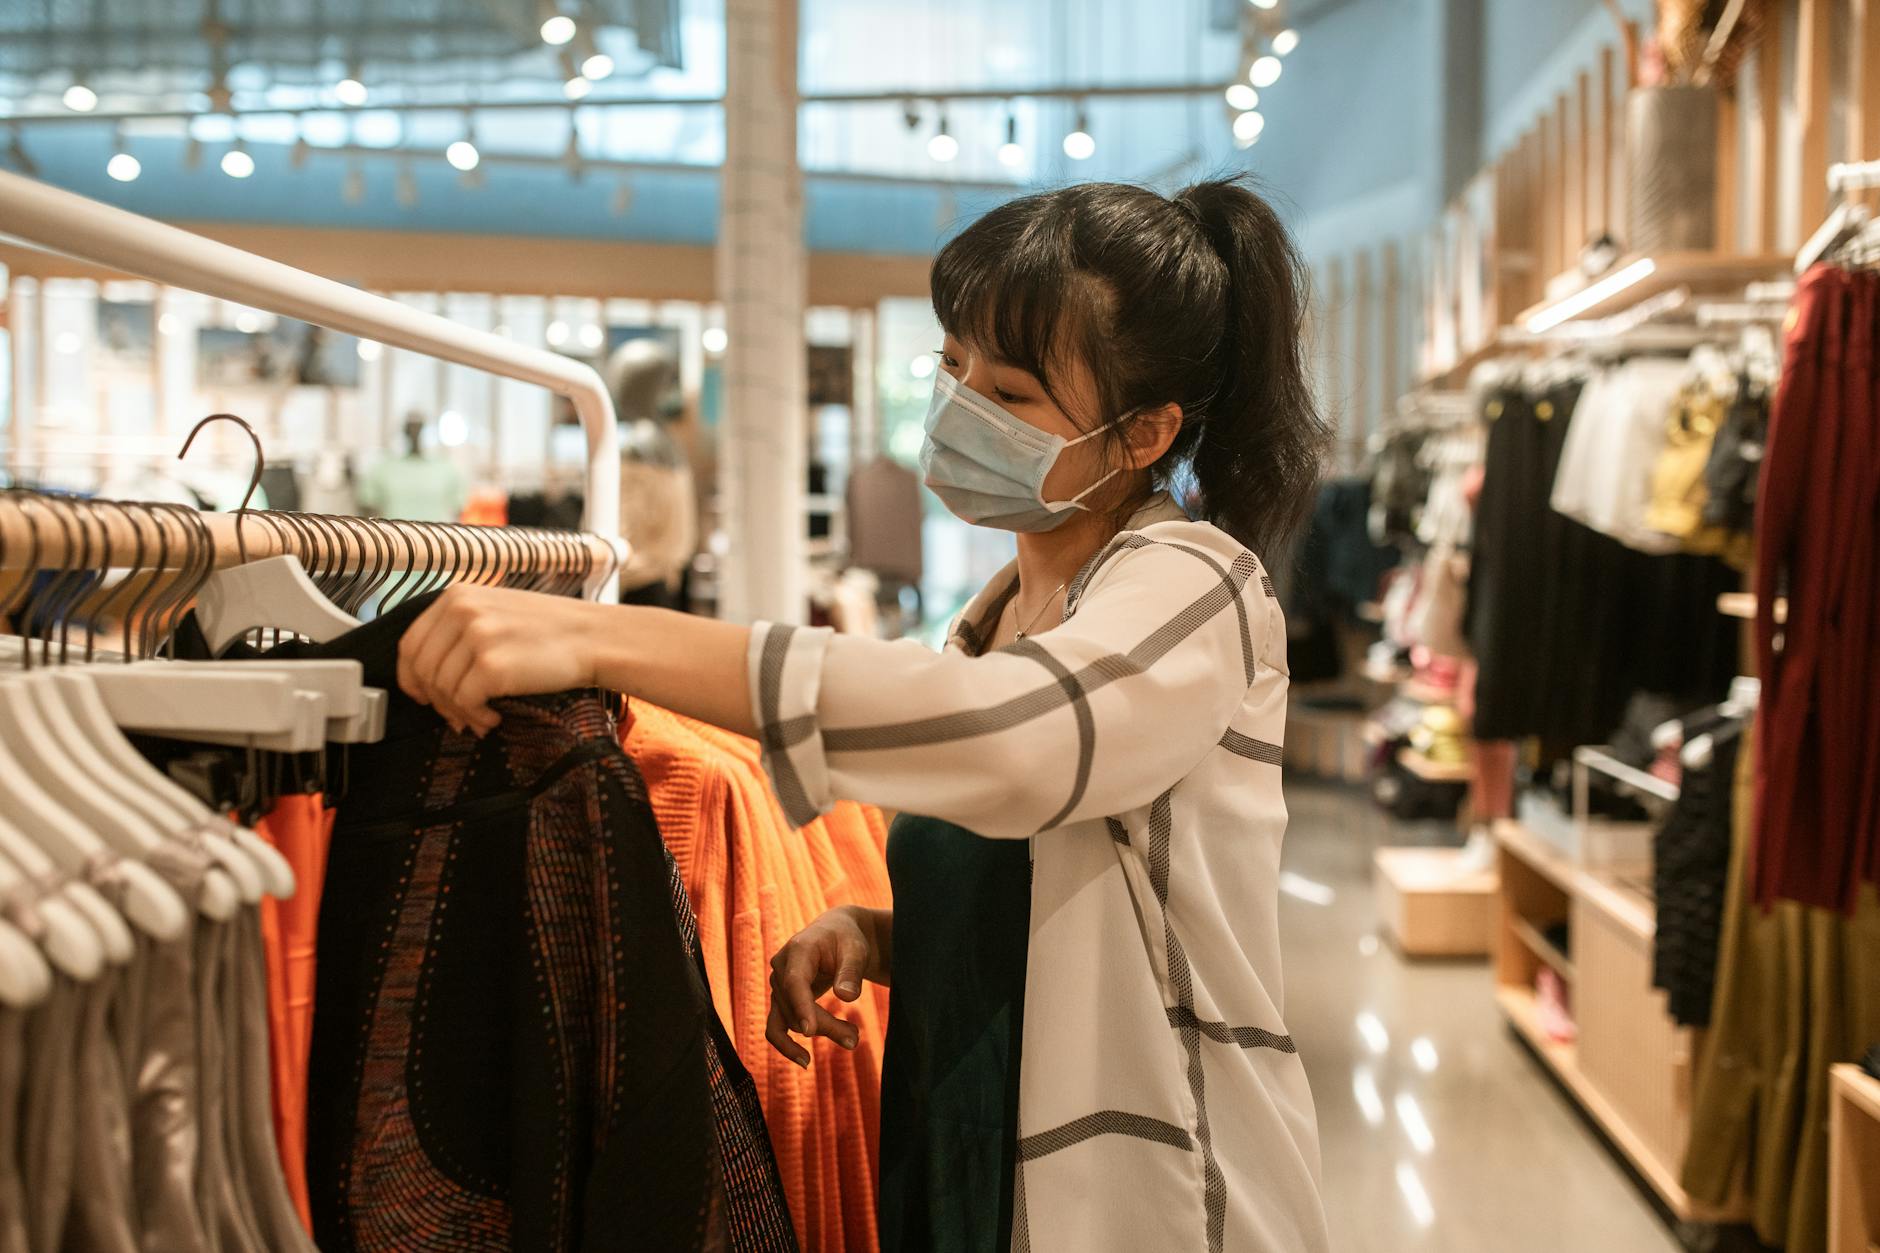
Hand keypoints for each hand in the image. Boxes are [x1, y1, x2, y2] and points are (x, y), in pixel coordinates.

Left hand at [397, 584, 602, 734]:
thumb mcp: (497, 612)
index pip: (411, 643)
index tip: (422, 695)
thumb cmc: (552, 631)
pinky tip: (494, 718)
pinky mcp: (491, 665)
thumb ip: (460, 630)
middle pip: (422, 669)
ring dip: (459, 712)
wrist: (595, 638)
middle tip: (457, 717)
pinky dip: (475, 717)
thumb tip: (427, 674)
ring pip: (441, 689)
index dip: (410, 677)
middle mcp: (461, 611)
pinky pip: (464, 702)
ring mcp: (476, 637)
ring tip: (482, 718)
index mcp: (458, 596)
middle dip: (436, 701)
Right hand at [766, 906, 878, 1068]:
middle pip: (796, 1006)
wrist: (836, 935)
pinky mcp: (781, 1000)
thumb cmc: (847, 941)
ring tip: (852, 1039)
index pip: (794, 983)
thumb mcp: (856, 950)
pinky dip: (786, 1045)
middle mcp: (781, 967)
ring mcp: (777, 985)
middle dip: (826, 1025)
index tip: (810, 1032)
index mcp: (798, 950)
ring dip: (820, 1032)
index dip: (801, 1007)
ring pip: (789, 1020)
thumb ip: (851, 971)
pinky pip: (775, 1027)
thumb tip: (847, 997)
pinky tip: (804, 1061)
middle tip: (856, 1038)